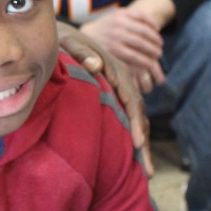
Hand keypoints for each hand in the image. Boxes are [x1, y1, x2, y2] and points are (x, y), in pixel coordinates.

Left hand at [56, 21, 153, 176]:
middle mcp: (123, 81)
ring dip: (142, 145)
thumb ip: (81, 52)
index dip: (135, 121)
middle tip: (147, 169)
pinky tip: (134, 159)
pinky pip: (128, 118)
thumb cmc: (64, 43)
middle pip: (139, 112)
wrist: (63, 38)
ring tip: (146, 173)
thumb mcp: (70, 43)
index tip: (137, 142)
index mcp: (115, 69)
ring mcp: (121, 89)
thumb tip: (95, 64)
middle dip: (144, 141)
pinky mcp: (115, 97)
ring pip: (136, 118)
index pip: (131, 98)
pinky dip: (133, 137)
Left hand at [80, 8, 166, 90]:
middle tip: (158, 53)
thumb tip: (131, 92)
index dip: (147, 61)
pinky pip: (141, 15)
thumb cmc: (99, 55)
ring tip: (159, 43)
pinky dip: (151, 22)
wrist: (87, 32)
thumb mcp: (104, 65)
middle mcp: (114, 34)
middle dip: (153, 49)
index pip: (134, 56)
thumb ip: (117, 75)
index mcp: (110, 49)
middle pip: (140, 42)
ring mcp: (117, 20)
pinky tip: (156, 28)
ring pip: (142, 28)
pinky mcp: (121, 12)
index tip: (153, 63)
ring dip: (154, 36)